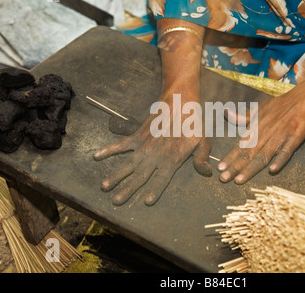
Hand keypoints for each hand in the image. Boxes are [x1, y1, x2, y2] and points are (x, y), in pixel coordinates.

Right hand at [94, 93, 211, 205]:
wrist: (180, 102)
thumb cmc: (193, 124)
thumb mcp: (203, 141)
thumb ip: (202, 159)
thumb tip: (208, 174)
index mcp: (171, 158)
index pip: (161, 179)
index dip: (154, 190)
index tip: (146, 201)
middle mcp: (155, 155)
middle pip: (140, 176)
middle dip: (127, 189)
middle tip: (116, 201)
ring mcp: (144, 145)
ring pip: (127, 164)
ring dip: (116, 175)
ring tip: (105, 186)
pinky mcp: (137, 136)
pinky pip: (120, 145)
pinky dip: (108, 150)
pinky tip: (97, 156)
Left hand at [217, 86, 304, 183]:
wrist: (304, 98)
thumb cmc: (281, 105)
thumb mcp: (260, 109)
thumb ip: (244, 117)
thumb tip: (226, 113)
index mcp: (256, 128)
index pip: (239, 145)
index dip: (229, 157)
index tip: (219, 168)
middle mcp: (265, 134)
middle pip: (248, 154)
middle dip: (234, 167)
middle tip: (223, 179)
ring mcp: (280, 137)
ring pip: (263, 156)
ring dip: (250, 169)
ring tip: (239, 180)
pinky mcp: (294, 139)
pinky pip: (286, 152)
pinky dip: (279, 160)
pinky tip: (272, 170)